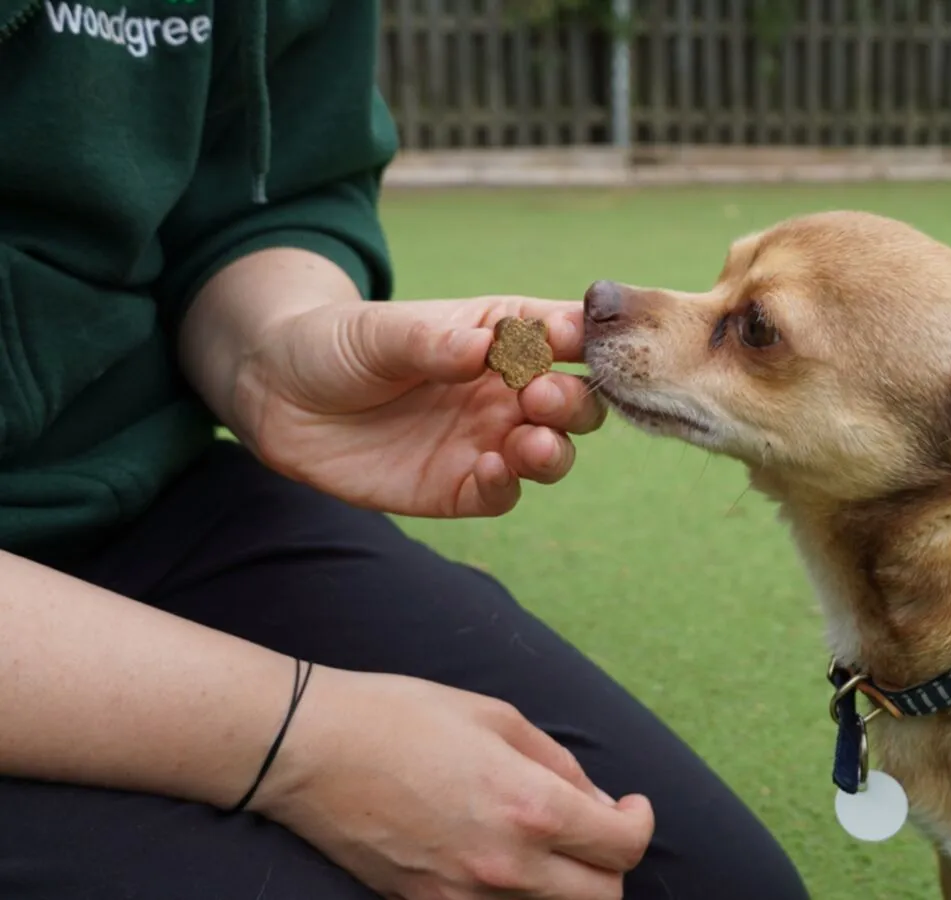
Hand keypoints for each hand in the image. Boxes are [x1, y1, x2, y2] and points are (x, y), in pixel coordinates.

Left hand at [232, 296, 606, 517]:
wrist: (280, 397)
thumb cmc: (338, 345)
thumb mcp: (380, 332)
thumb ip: (434, 343)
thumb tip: (487, 347)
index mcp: (503, 335)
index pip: (566, 335)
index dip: (586, 340)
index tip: (578, 343)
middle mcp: (506, 390)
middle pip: (574, 402)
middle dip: (572, 402)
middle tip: (538, 397)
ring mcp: (487, 440)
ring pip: (551, 453)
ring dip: (553, 449)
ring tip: (531, 443)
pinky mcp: (459, 486)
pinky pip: (502, 494)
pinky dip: (507, 486)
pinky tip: (492, 470)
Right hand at [256, 668, 654, 899]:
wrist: (311, 749)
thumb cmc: (403, 716)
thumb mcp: (495, 717)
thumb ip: (558, 763)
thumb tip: (596, 800)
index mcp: (531, 806)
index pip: (622, 847)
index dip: (639, 824)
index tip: (630, 807)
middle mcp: (507, 866)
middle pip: (602, 899)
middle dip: (612, 864)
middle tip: (596, 828)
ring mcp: (466, 898)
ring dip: (569, 886)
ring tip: (551, 843)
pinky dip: (518, 897)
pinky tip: (506, 860)